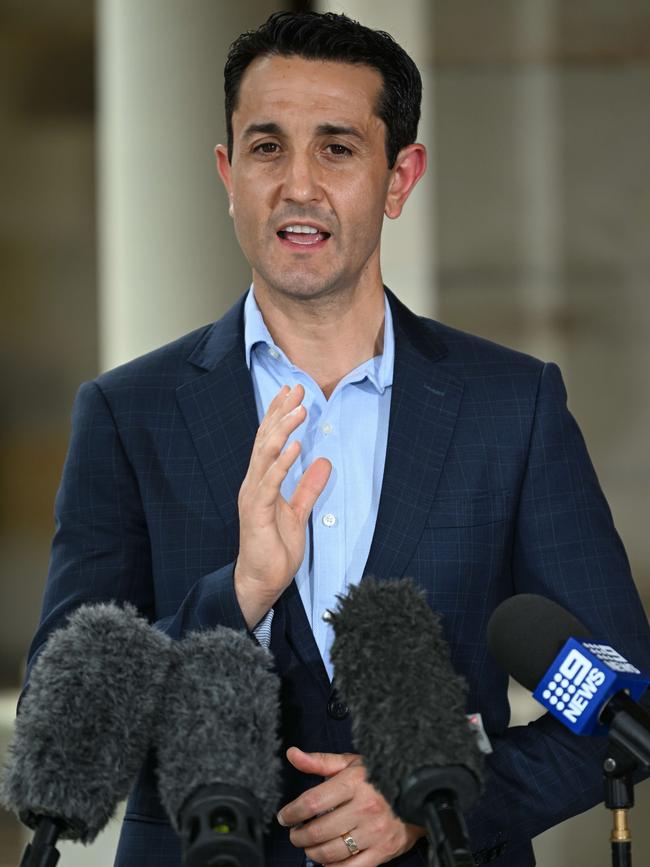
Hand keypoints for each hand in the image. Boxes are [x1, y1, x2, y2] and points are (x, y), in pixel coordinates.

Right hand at [235, 384, 330, 628]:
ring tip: (298, 411)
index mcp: (262, 482)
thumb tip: (323, 462)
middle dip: (280, 413)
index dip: (279, 416)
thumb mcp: (298, 513)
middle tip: (295, 389)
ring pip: (265, 455)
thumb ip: (308, 487)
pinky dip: (282, 463)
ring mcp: (253, 496)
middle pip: (265, 441)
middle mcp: (254, 483)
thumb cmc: (275, 548)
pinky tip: (295, 446)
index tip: (292, 393)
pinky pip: (269, 483)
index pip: (269, 442)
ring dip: (282, 431)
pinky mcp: (256, 511)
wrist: (261, 580)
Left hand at [277, 748, 424, 866]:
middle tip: (295, 834)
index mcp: (354, 783)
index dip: (292, 812)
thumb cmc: (379, 777)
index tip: (284, 817)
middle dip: (299, 836)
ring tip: (308, 846)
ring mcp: (374, 832)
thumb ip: (319, 761)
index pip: (313, 802)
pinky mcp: (382, 852)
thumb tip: (292, 754)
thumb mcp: (351, 764)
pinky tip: (327, 860)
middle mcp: (364, 808)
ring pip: (331, 853)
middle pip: (319, 831)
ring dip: (312, 853)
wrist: (417, 794)